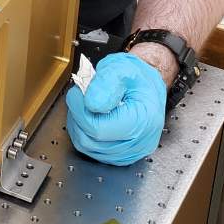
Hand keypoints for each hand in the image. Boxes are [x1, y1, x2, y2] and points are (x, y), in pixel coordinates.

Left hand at [65, 52, 166, 166]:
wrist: (146, 87)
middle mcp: (140, 142)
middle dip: (78, 115)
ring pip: (86, 146)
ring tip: (86, 104)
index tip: (77, 92)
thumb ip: (106, 82)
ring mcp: (131, 152)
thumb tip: (91, 103)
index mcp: (144, 120)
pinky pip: (91, 149)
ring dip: (78, 123)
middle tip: (81, 95)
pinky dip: (83, 131)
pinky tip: (90, 116)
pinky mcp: (121, 155)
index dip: (80, 109)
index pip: (98, 128)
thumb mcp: (122, 67)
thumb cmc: (136, 78)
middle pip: (90, 139)